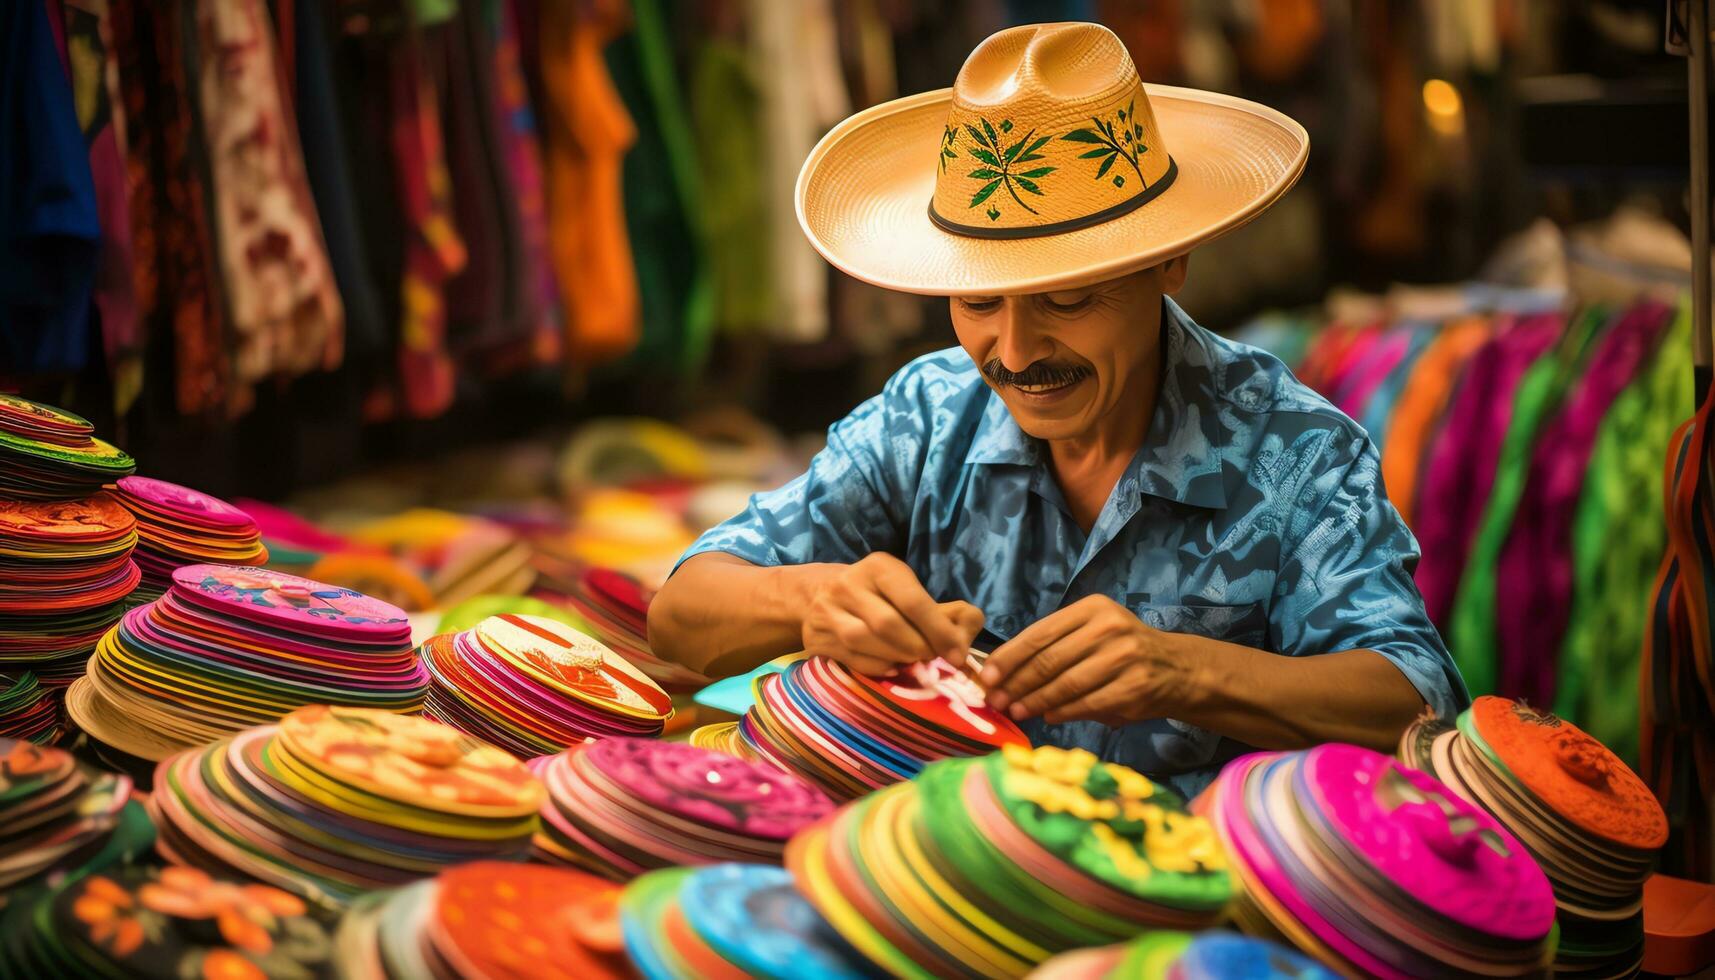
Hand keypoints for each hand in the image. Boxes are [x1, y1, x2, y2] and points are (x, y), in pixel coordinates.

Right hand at [801, 553, 985, 675]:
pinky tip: (892, 666)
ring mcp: (826, 612)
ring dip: (898, 658)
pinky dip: (878, 667)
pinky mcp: (815, 638)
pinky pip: (852, 659)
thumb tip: (971, 626)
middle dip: (918, 648)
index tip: (957, 654)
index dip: (939, 631)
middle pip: (888, 625)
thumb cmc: (876, 594)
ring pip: (865, 642)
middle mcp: (848, 584)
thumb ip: (942, 609)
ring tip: (914, 662)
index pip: (912, 600)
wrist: (815, 594)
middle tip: (934, 659)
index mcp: (878, 567)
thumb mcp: (905, 587)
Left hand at [977, 595, 1196, 723]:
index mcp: (1092, 608)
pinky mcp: (1134, 686)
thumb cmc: (1121, 651)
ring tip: (1016, 711)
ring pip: (1066, 683)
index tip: (987, 676)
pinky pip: (1087, 703)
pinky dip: (1063, 712)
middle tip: (995, 700)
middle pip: (1050, 659)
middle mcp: (1109, 627)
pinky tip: (1048, 716)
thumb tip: (1003, 672)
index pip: (1040, 633)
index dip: (1010, 657)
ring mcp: (1124, 656)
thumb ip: (1054, 646)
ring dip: (1035, 701)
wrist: (1176, 669)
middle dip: (1017, 683)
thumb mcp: (1091, 634)